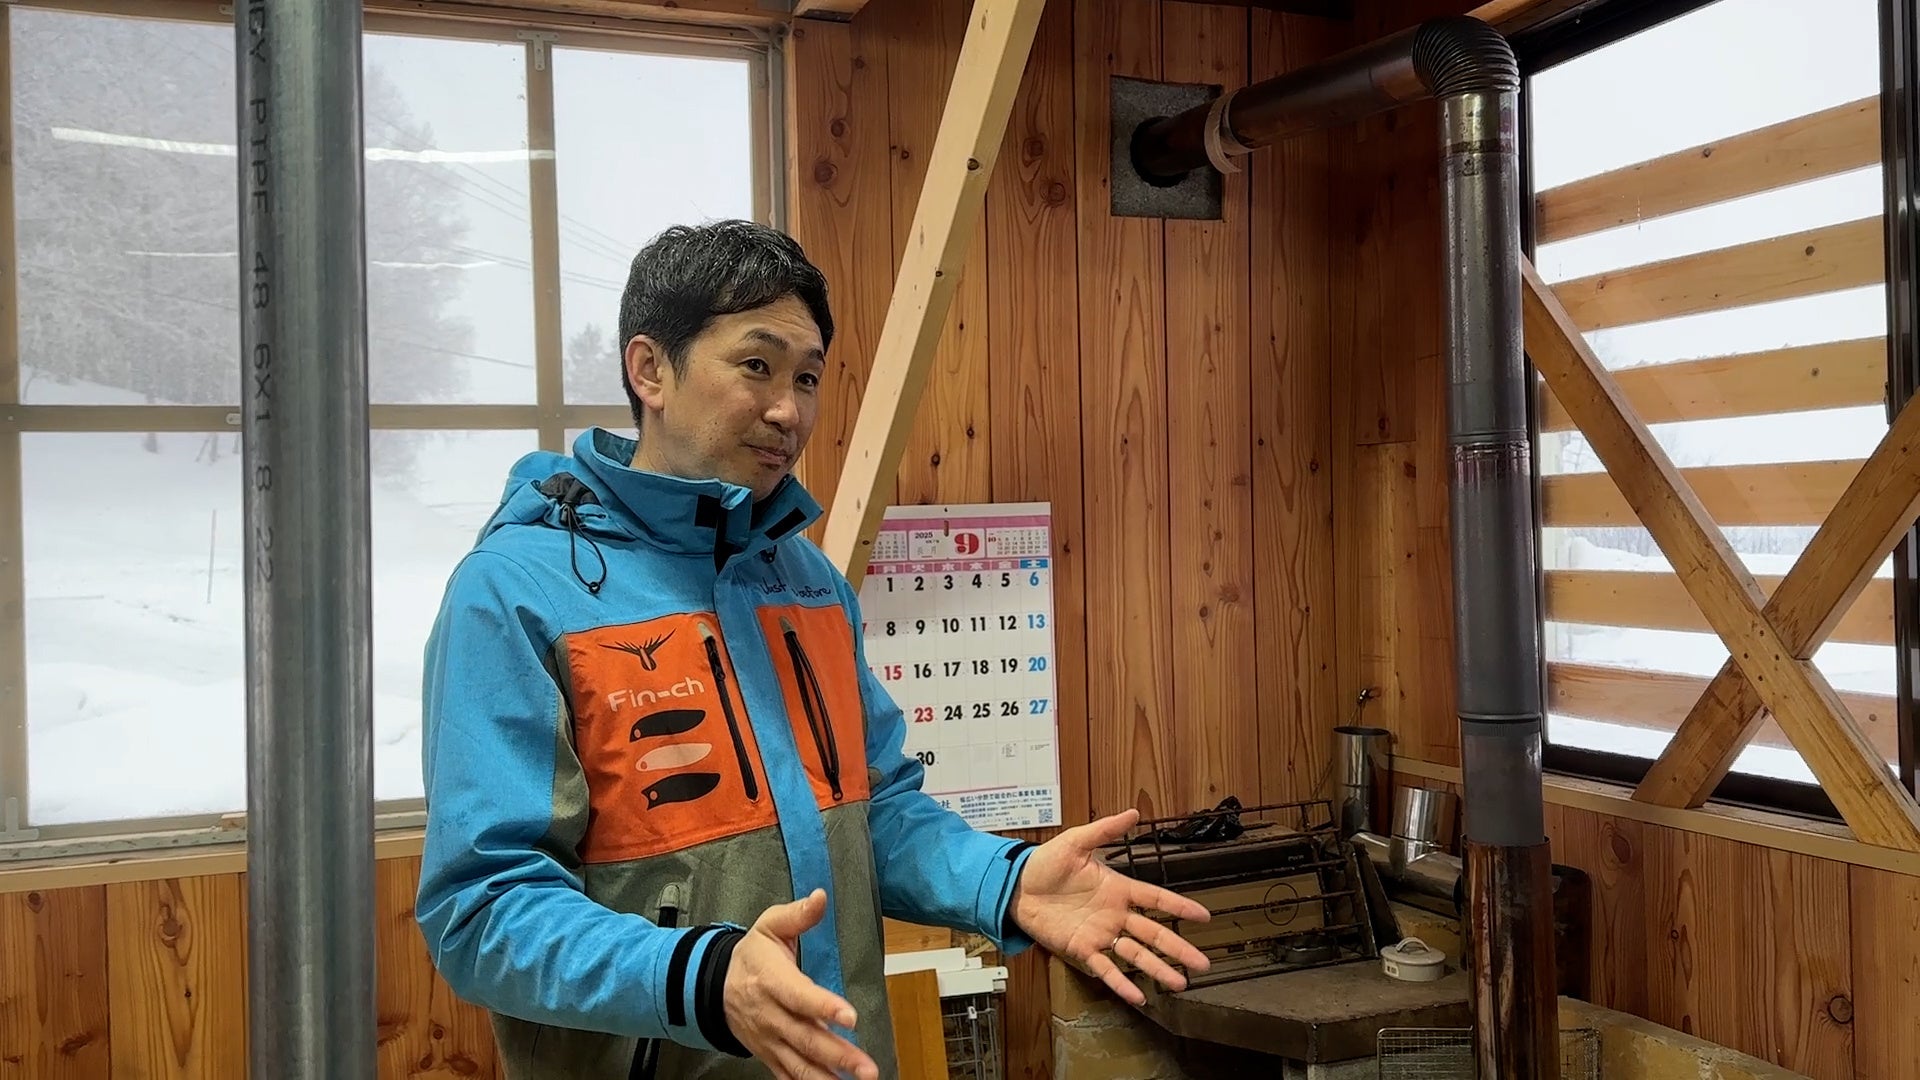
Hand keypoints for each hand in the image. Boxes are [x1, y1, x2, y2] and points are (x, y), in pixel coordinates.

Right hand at [723, 889, 878, 1079]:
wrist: (713, 987)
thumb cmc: (751, 955)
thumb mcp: (770, 927)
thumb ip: (797, 915)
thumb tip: (821, 897)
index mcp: (772, 980)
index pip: (800, 996)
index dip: (824, 1006)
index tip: (850, 1017)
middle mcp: (771, 1015)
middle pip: (806, 1038)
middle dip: (839, 1055)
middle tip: (867, 1068)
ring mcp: (770, 1039)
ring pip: (800, 1064)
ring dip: (829, 1078)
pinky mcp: (770, 1055)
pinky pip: (789, 1076)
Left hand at [1008, 808, 1211, 1005]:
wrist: (1015, 886)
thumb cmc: (1045, 863)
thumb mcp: (1076, 841)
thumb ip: (1105, 830)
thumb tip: (1133, 812)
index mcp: (1117, 889)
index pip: (1156, 898)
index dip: (1179, 906)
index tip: (1203, 916)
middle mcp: (1114, 915)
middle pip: (1153, 933)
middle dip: (1178, 948)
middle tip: (1202, 962)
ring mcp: (1100, 934)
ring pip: (1136, 955)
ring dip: (1158, 969)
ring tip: (1180, 982)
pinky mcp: (1081, 949)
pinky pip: (1106, 968)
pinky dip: (1121, 983)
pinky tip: (1138, 996)